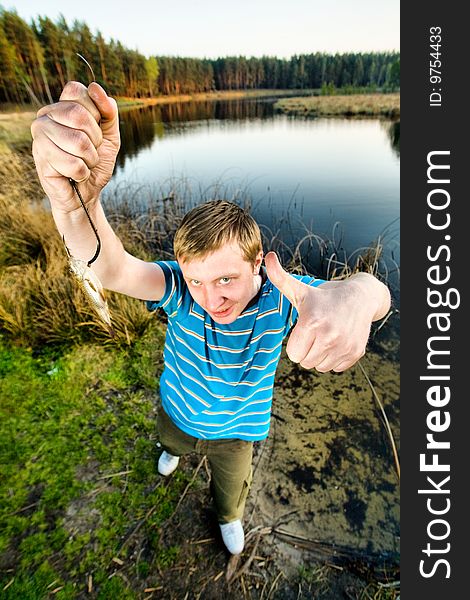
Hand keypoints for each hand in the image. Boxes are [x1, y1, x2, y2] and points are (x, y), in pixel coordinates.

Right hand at [31, 81, 119, 212]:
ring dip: (90, 159)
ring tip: (83, 163)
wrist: (85, 193)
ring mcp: (39, 136)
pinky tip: (74, 174)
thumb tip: (95, 88)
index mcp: (61, 106)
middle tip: (91, 151)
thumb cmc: (95, 164)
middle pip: (78, 115)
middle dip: (95, 139)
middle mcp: (46, 116)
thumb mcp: (110, 136)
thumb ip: (109, 112)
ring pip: (78, 141)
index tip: (96, 130)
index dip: (95, 113)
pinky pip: (73, 163)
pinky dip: (82, 173)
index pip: (78, 91)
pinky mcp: (40, 157)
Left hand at [265, 252, 388, 371]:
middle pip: (306, 362)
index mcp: (311, 322)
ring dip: (321, 355)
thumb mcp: (300, 289)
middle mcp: (329, 336)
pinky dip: (335, 358)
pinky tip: (339, 340)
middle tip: (316, 332)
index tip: (304, 329)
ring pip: (321, 367)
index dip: (296, 343)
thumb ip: (280, 278)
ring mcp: (344, 346)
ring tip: (327, 335)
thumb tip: (268, 256)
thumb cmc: (323, 296)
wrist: (360, 297)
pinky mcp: (356, 353)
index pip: (293, 354)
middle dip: (308, 350)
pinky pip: (336, 368)